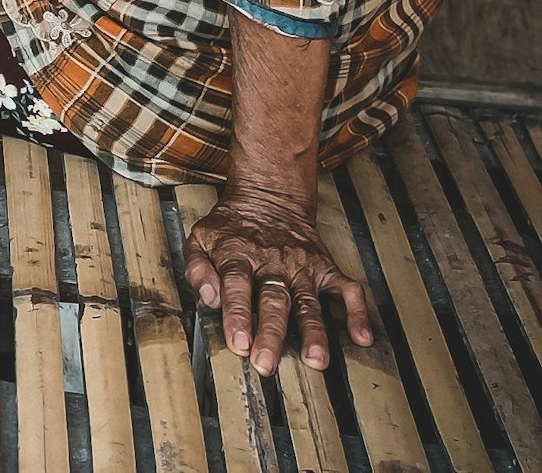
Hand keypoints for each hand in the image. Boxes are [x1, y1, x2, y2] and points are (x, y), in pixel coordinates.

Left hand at [182, 184, 372, 373]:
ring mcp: (303, 267)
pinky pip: (347, 290)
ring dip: (313, 333)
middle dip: (271, 333)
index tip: (238, 342)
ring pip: (308, 303)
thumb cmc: (231, 227)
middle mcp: (273, 263)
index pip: (236, 286)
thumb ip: (198, 268)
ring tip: (316, 360)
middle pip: (273, 301)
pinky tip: (361, 336)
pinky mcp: (326, 268)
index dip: (237, 315)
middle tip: (267, 362)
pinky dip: (357, 312)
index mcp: (238, 255)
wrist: (268, 199)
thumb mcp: (201, 238)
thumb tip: (209, 298)